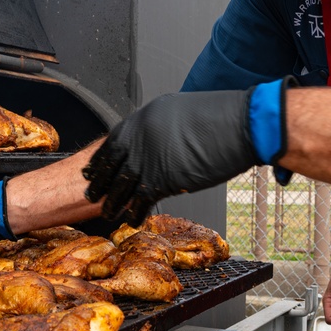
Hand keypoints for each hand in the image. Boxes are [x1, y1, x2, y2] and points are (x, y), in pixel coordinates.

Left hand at [83, 79, 293, 224]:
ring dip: (113, 201)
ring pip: (122, 185)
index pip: (112, 142)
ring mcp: (148, 159)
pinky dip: (134, 211)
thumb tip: (154, 141)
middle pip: (111, 165)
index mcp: (142, 119)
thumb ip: (159, 128)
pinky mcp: (162, 179)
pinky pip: (141, 200)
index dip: (100, 159)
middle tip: (91, 192)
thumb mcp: (178, 112)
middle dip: (100, 182)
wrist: (239, 124)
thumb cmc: (219, 116)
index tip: (91, 169)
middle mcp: (140, 138)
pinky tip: (131, 218)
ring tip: (106, 212)